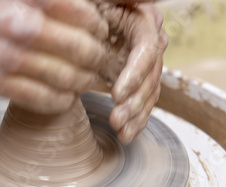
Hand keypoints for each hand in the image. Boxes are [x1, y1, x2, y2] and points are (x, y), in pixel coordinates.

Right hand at [0, 0, 108, 111]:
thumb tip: (76, 12)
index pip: (85, 17)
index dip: (98, 27)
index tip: (99, 31)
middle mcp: (18, 28)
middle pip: (81, 51)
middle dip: (97, 57)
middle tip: (99, 59)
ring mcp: (2, 59)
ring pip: (65, 80)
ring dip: (83, 82)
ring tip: (85, 79)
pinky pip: (39, 100)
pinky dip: (60, 102)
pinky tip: (64, 97)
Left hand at [94, 1, 167, 142]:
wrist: (74, 17)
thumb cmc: (85, 5)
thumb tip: (145, 1)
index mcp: (143, 20)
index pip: (147, 50)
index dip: (135, 74)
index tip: (117, 94)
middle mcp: (149, 42)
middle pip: (151, 76)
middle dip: (135, 102)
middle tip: (117, 119)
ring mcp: (142, 63)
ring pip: (149, 93)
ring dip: (136, 115)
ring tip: (121, 131)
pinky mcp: (133, 79)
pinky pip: (141, 101)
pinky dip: (136, 119)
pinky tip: (127, 134)